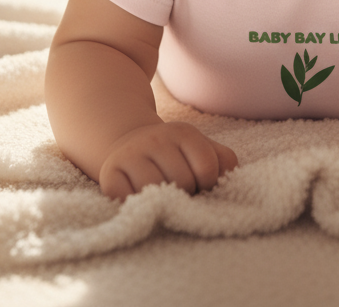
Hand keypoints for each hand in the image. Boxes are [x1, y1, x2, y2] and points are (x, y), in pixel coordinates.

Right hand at [98, 122, 238, 199]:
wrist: (129, 144)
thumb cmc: (175, 154)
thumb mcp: (202, 149)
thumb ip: (223, 160)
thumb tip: (228, 180)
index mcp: (183, 132)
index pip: (207, 166)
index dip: (208, 183)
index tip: (201, 184)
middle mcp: (155, 139)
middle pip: (183, 181)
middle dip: (187, 193)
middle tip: (180, 192)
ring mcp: (130, 155)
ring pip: (157, 192)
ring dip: (164, 202)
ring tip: (165, 196)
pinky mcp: (110, 174)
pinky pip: (129, 200)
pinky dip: (139, 206)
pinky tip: (144, 199)